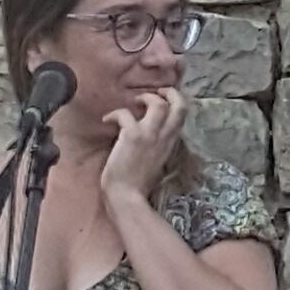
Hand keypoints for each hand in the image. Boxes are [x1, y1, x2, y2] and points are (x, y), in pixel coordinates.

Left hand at [100, 85, 186, 211]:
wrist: (127, 197)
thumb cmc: (136, 184)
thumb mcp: (155, 162)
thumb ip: (156, 146)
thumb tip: (148, 134)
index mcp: (170, 144)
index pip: (182, 117)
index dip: (176, 102)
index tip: (164, 100)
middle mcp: (164, 138)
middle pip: (180, 106)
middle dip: (170, 92)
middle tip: (156, 92)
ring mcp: (150, 136)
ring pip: (159, 104)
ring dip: (145, 98)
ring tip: (134, 102)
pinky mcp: (133, 136)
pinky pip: (125, 114)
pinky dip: (114, 114)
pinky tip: (106, 120)